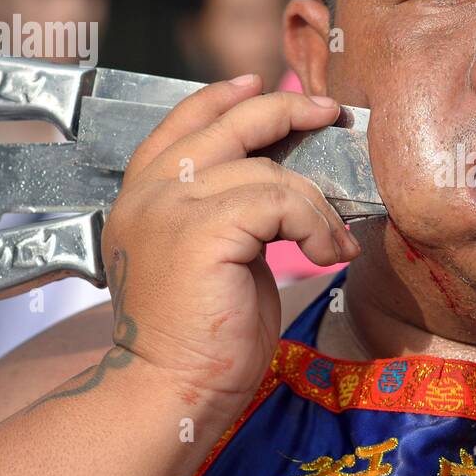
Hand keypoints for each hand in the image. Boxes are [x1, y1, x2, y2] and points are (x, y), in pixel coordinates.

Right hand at [99, 75, 360, 407]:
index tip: (261, 84)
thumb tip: (284, 181)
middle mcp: (149, 193)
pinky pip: (280, 200)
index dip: (222, 97)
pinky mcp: (203, 230)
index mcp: (144, 196)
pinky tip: (323, 256)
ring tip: (332, 241)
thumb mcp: (211, 257)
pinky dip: (314, 224)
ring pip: (265, 169)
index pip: (182, 123)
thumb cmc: (200, 339)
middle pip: (224, 124)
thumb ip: (228, 212)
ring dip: (314, 203)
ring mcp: (170, 207)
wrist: (169, 391)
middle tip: (327, 112)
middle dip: (283, 110)